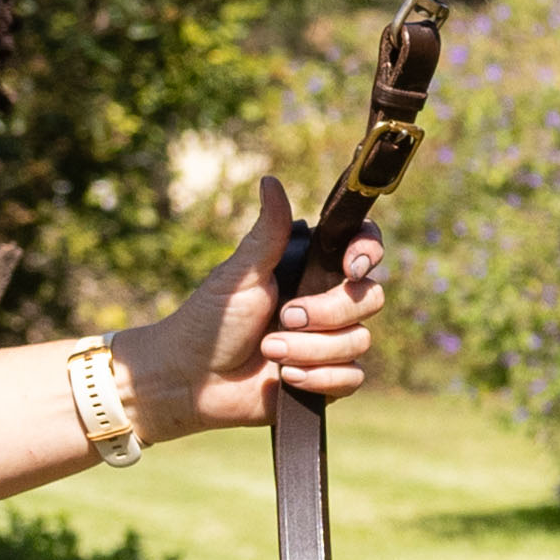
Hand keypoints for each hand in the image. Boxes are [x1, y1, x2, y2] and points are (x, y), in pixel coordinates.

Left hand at [111, 175, 385, 440]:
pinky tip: (286, 377)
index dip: (369, 253)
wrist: (189, 379)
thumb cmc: (209, 320)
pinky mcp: (328, 379)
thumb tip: (270, 180)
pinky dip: (318, 378)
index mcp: (310, 271)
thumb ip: (267, 232)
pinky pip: (352, 376)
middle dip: (328, 312)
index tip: (351, 266)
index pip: (363, 250)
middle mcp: (327, 304)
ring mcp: (330, 343)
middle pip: (370, 298)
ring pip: (359, 341)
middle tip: (285, 317)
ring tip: (270, 351)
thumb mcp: (240, 274)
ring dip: (312, 349)